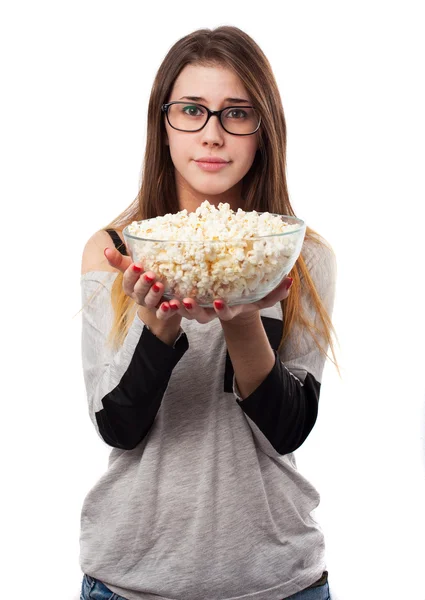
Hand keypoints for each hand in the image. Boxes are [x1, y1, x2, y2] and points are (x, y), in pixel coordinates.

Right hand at [103, 247, 179, 321]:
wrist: (161, 293)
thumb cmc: (143, 276)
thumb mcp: (133, 267)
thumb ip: (120, 260)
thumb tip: (106, 250)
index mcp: (130, 285)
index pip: (128, 280)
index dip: (132, 273)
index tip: (138, 264)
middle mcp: (138, 296)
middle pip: (138, 291)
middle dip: (144, 283)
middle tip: (151, 274)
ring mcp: (149, 305)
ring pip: (149, 302)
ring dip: (154, 295)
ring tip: (160, 285)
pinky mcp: (162, 312)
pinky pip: (162, 315)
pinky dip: (167, 310)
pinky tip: (173, 304)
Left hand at [157, 276, 293, 324]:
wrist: (231, 297)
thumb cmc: (249, 296)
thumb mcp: (263, 295)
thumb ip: (276, 292)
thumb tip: (289, 281)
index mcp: (228, 309)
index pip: (225, 313)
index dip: (221, 310)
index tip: (218, 301)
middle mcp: (211, 311)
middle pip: (200, 316)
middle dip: (193, 310)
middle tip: (187, 301)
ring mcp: (198, 307)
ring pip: (185, 311)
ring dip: (176, 306)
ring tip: (168, 296)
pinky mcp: (186, 300)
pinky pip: (173, 302)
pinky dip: (165, 299)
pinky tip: (160, 289)